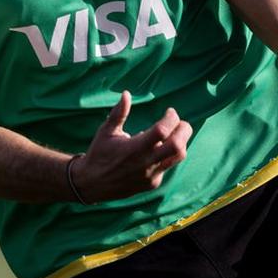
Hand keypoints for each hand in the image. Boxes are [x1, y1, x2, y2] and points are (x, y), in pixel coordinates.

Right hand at [70, 91, 191, 203]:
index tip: (170, 111)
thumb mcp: (106, 131)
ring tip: (174, 133)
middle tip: (180, 122)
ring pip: (178, 157)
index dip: (171, 118)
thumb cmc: (99, 153)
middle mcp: (146, 163)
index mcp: (135, 148)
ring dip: (180, 142)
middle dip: (184, 130)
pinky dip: (168, 154)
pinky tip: (158, 149)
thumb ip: (119, 113)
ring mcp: (151, 175)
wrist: (93, 184)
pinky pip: (167, 166)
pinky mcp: (152, 183)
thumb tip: (126, 93)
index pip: (163, 130)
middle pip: (178, 146)